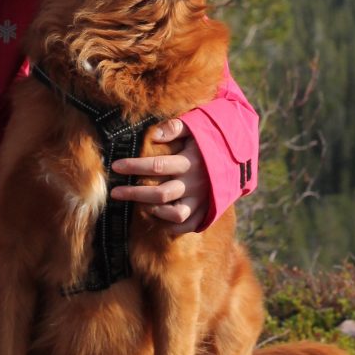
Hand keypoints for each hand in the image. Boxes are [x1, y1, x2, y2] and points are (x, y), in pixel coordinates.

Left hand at [109, 119, 209, 234]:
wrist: (239, 158)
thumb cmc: (209, 140)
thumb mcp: (195, 128)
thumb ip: (175, 128)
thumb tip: (153, 133)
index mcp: (191, 161)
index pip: (158, 165)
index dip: (134, 166)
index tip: (115, 166)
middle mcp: (196, 183)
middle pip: (160, 194)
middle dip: (134, 193)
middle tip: (115, 191)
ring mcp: (202, 200)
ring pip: (175, 214)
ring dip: (154, 210)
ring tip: (140, 204)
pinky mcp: (206, 211)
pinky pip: (187, 225)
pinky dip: (170, 225)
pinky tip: (157, 216)